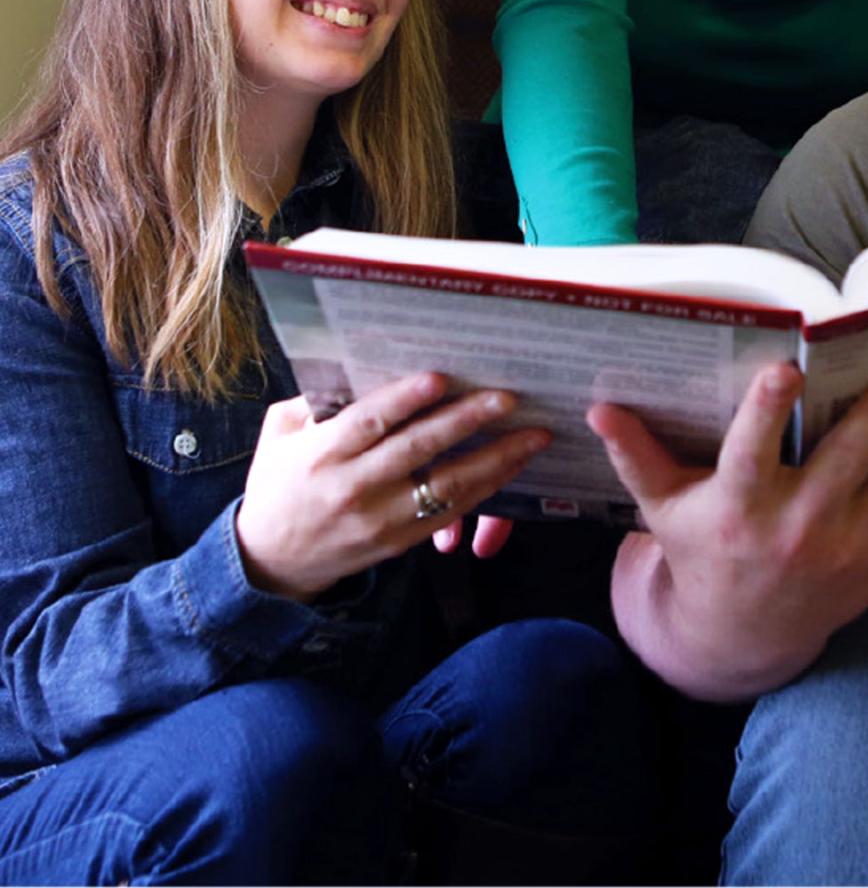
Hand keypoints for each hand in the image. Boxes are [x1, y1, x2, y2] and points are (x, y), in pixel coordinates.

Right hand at [235, 372, 549, 602]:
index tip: (440, 377)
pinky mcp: (400, 542)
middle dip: (466, 421)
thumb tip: (354, 365)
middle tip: (507, 398)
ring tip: (533, 436)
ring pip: (446, 488)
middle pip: (416, 451)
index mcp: (322, 455)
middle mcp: (353, 488)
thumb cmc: (278, 487)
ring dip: (495, 460)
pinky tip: (513, 465)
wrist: (270, 565)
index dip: (405, 400)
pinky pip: (451, 513)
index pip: (368, 422)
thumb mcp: (280, 438)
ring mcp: (380, 519)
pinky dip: (486, 489)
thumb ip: (313, 403)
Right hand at [589, 355, 867, 698]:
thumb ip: (638, 455)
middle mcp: (799, 525)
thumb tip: (598, 404)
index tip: (785, 370)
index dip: (767, 413)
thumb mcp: (663, 510)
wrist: (744, 640)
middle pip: (850, 459)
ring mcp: (848, 542)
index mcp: (740, 508)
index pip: (751, 454)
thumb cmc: (702, 555)